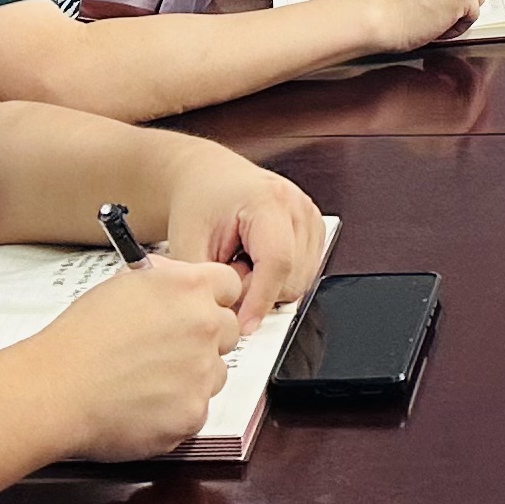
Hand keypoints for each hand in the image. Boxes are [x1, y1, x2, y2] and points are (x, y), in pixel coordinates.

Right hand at [27, 252, 244, 462]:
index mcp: (189, 288)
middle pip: (227, 331)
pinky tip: (141, 405)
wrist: (54, 390)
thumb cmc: (78, 339)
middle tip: (166, 351)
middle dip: (203, 339)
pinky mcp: (192, 414)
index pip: (230, 286)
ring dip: (190, 377)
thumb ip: (164, 281)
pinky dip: (173, 411)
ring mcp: (201, 373)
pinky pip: (195, 410)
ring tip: (145, 380)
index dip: (212, 299)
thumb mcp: (123, 285)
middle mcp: (204, 327)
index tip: (200, 309)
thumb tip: (178, 280)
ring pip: (214, 374)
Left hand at [153, 140, 326, 312]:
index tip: (242, 325)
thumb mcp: (189, 243)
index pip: (277, 262)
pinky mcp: (315, 230)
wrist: (210, 179)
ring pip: (302, 281)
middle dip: (258, 291)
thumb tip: (228, 318)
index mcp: (269, 200)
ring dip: (269, 286)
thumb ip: (209, 283)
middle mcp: (298, 206)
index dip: (260, 299)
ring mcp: (311, 217)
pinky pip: (305, 274)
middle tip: (229, 272)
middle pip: (293, 278)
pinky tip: (258, 262)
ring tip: (242, 263)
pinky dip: (280, 279)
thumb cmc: (200, 202)